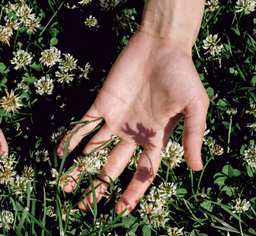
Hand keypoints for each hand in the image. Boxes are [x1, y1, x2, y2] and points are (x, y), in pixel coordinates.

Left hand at [57, 30, 208, 213]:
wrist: (161, 45)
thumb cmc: (182, 75)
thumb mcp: (194, 107)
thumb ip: (192, 136)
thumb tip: (196, 169)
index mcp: (155, 139)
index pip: (142, 173)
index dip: (132, 193)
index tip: (119, 210)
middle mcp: (132, 135)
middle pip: (112, 167)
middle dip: (98, 187)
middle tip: (82, 207)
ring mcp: (115, 120)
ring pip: (93, 150)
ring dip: (79, 167)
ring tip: (63, 185)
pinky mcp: (101, 104)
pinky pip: (83, 125)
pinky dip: (71, 138)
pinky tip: (59, 152)